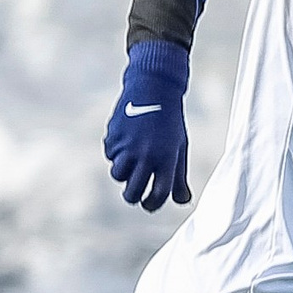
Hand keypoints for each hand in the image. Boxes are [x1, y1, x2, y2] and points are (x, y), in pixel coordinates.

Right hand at [104, 40, 190, 210]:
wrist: (153, 88)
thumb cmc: (170, 122)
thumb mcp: (179, 147)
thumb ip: (178, 176)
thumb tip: (182, 200)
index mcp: (166, 159)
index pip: (158, 194)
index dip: (152, 204)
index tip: (149, 204)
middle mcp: (146, 155)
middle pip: (132, 193)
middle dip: (133, 196)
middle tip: (135, 192)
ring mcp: (127, 147)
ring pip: (118, 175)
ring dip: (123, 173)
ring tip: (131, 161)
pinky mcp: (113, 137)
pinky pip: (110, 155)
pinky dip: (116, 152)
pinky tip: (126, 139)